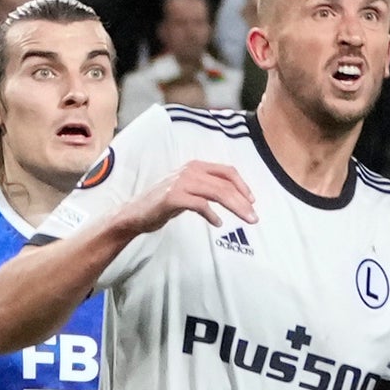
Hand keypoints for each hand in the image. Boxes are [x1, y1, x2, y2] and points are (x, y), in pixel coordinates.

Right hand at [115, 160, 258, 234]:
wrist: (135, 214)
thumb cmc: (166, 202)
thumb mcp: (191, 189)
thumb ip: (210, 187)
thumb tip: (238, 195)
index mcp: (196, 166)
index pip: (227, 171)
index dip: (243, 185)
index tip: (253, 200)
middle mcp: (190, 170)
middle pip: (225, 185)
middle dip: (243, 201)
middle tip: (254, 217)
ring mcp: (181, 182)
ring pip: (217, 193)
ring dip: (235, 207)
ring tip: (246, 219)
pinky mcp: (173, 197)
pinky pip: (200, 205)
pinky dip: (212, 215)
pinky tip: (218, 223)